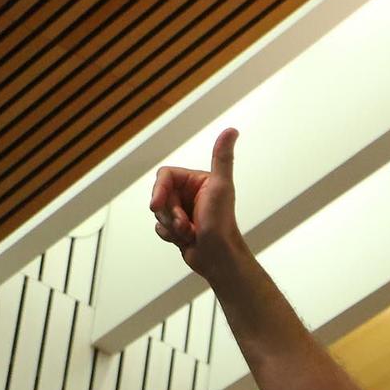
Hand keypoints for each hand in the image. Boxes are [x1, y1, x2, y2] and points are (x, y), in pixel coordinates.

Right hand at [150, 127, 244, 280]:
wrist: (219, 259)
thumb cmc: (222, 224)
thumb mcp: (221, 186)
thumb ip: (222, 158)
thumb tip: (232, 130)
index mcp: (197, 181)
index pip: (165, 176)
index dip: (159, 190)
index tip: (158, 204)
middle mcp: (190, 194)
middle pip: (160, 195)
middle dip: (170, 213)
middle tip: (186, 224)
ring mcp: (184, 211)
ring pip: (159, 212)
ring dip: (171, 226)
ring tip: (190, 233)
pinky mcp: (179, 227)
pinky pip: (160, 227)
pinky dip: (169, 236)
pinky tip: (185, 240)